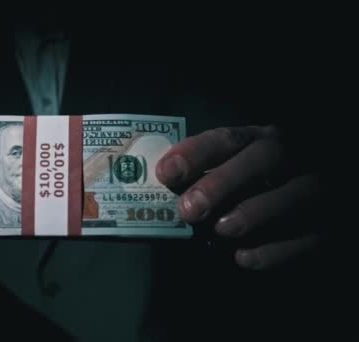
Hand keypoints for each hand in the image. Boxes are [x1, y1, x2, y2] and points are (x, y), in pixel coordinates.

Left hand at [156, 126, 323, 269]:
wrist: (301, 207)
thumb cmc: (250, 189)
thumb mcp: (231, 171)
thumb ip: (202, 175)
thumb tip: (163, 188)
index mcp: (261, 139)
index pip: (228, 138)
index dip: (196, 153)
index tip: (165, 172)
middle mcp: (293, 157)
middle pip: (264, 158)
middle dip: (223, 182)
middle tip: (190, 209)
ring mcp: (315, 188)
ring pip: (295, 194)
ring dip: (254, 212)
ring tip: (221, 230)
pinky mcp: (328, 226)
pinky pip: (310, 236)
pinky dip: (276, 249)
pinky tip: (244, 257)